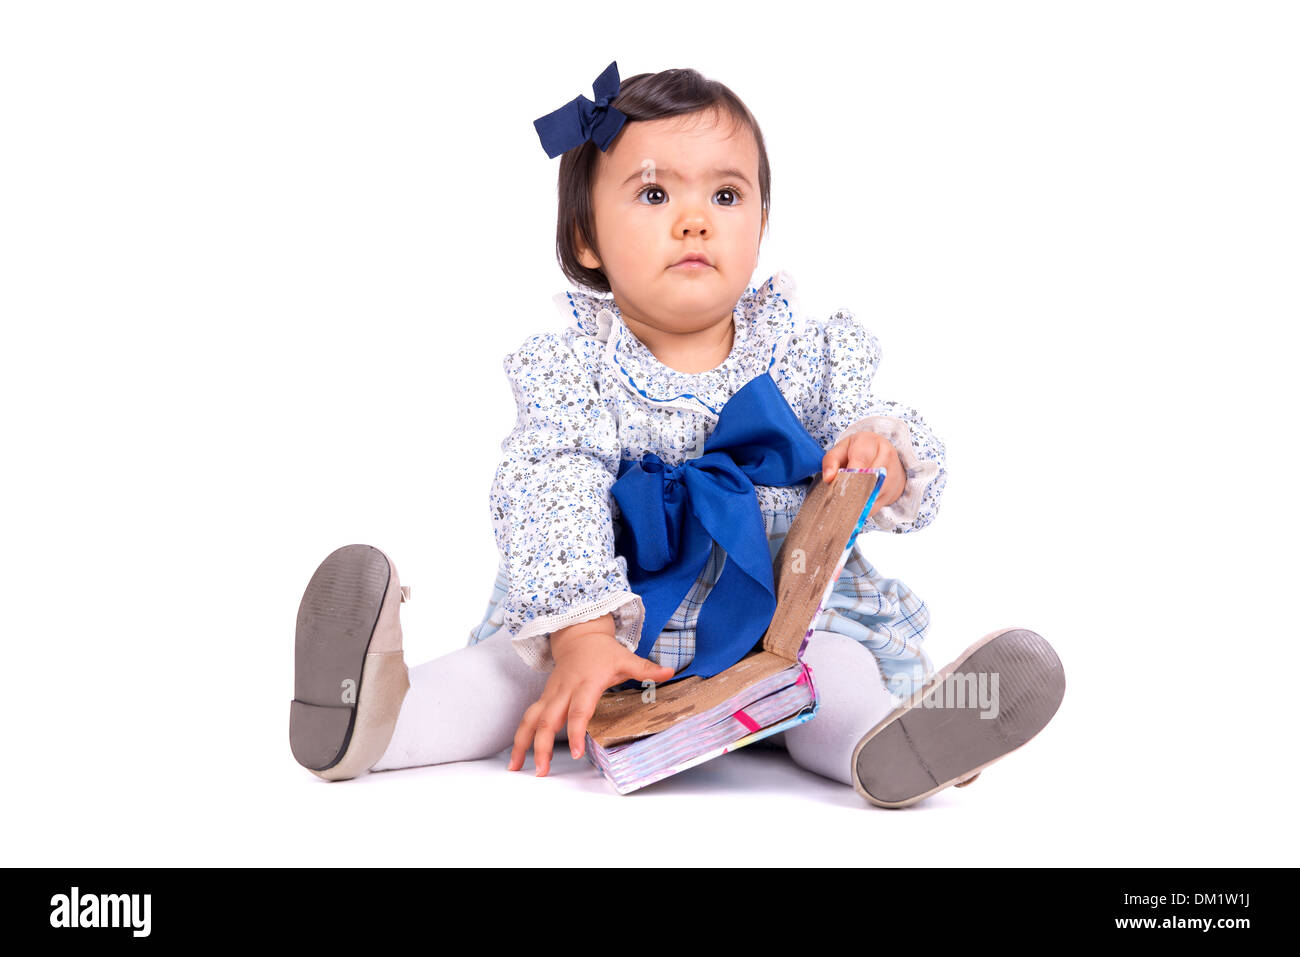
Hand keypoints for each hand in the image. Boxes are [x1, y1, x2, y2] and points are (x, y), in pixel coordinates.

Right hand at [507, 614, 675, 776]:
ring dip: (522, 744)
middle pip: (547, 720)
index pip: (578, 710)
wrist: (578, 635)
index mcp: (585, 684)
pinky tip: (518, 757)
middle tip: (542, 771)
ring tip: (516, 768)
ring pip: (530, 719)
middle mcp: (563, 691)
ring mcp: (550, 694)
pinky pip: (529, 718)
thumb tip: (670, 671)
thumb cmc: (603, 651)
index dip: (575, 731)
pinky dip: (521, 737)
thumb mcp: (625, 658)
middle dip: (542, 746)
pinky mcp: (544, 698)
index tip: (575, 752)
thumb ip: (645, 669)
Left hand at [821, 430, 905, 512]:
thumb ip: (831, 460)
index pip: (861, 459)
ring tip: (843, 502)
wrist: (884, 457)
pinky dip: (862, 509)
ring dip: (856, 501)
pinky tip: (853, 506)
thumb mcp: (841, 449)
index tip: (838, 484)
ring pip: (873, 493)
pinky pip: (875, 506)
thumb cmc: (859, 451)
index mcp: (871, 442)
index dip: (850, 474)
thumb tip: (828, 478)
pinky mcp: (892, 491)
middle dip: (851, 489)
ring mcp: (892, 475)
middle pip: (868, 478)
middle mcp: (886, 456)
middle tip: (837, 496)